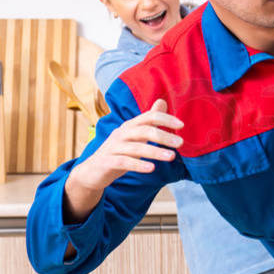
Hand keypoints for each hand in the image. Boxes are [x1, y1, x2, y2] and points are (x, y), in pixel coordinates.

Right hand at [63, 99, 183, 222]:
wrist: (92, 172)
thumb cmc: (118, 152)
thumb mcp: (135, 136)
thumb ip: (149, 121)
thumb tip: (162, 101)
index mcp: (129, 127)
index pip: (148, 117)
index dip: (165, 119)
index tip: (181, 125)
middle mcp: (121, 134)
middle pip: (143, 130)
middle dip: (163, 136)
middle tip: (181, 143)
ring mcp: (112, 148)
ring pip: (135, 147)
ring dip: (155, 152)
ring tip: (171, 156)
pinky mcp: (106, 162)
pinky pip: (124, 162)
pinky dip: (138, 164)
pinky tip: (152, 168)